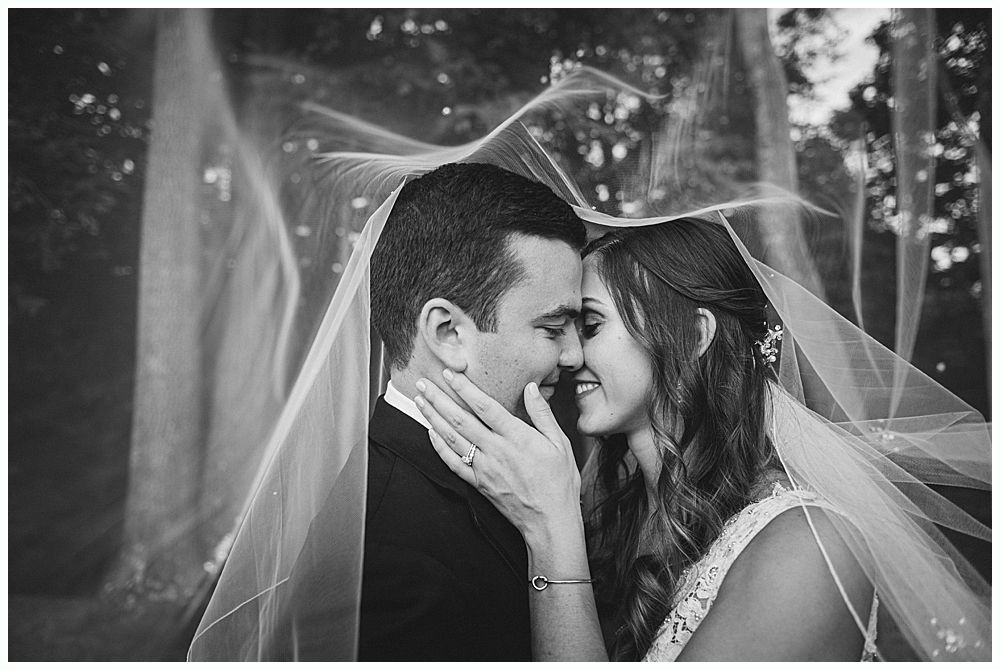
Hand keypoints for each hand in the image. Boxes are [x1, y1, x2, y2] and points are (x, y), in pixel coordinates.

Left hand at [415, 370, 581, 538]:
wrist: (550, 522)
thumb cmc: (559, 483)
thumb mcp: (560, 444)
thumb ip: (543, 414)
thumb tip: (531, 388)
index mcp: (517, 438)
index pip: (485, 407)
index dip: (465, 388)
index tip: (450, 374)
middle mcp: (497, 451)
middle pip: (461, 420)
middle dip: (440, 399)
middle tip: (424, 383)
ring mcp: (484, 468)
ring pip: (452, 439)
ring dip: (433, 418)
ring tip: (420, 402)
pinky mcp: (479, 484)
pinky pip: (453, 463)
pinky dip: (439, 447)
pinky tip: (430, 433)